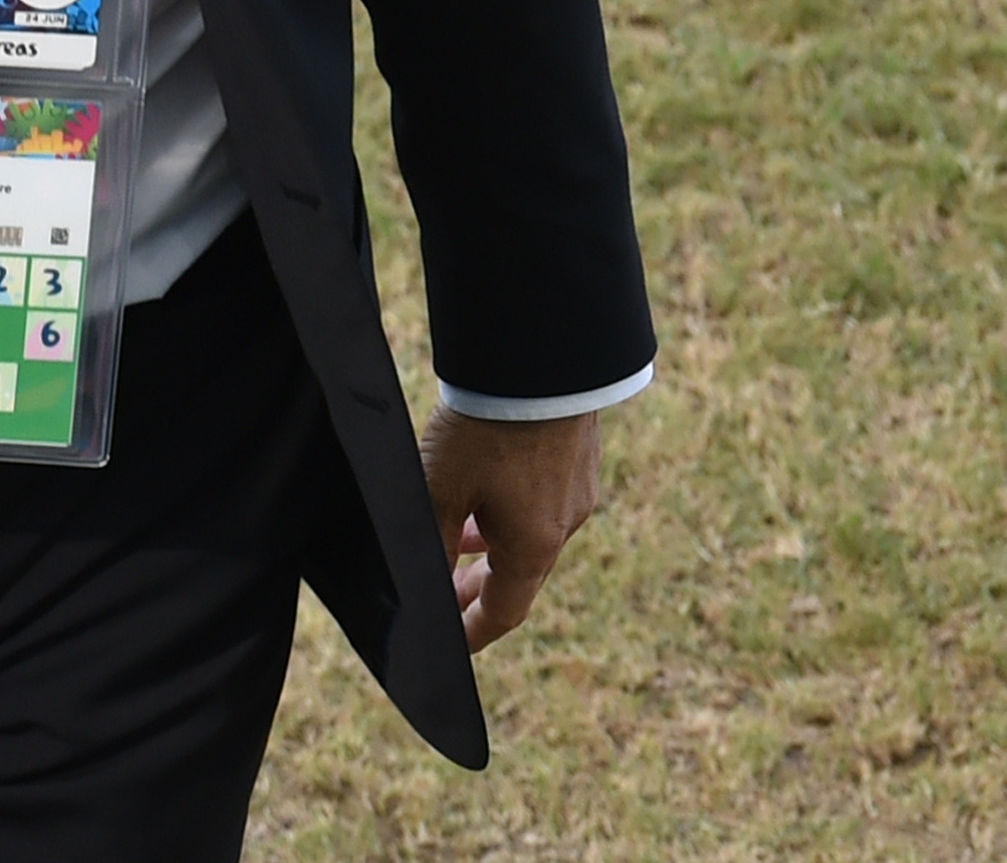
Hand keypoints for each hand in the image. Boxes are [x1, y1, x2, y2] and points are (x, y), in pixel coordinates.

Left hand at [420, 405, 604, 651]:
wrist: (542, 360)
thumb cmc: (488, 427)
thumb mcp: (441, 487)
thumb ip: (433, 541)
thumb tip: (426, 583)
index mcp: (535, 547)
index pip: (503, 612)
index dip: (472, 632)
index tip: (452, 645)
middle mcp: (565, 526)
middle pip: (520, 574)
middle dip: (479, 586)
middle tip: (447, 591)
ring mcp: (579, 490)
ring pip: (531, 534)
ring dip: (494, 543)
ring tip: (460, 536)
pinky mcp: (580, 457)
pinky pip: (543, 500)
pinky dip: (511, 509)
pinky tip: (488, 486)